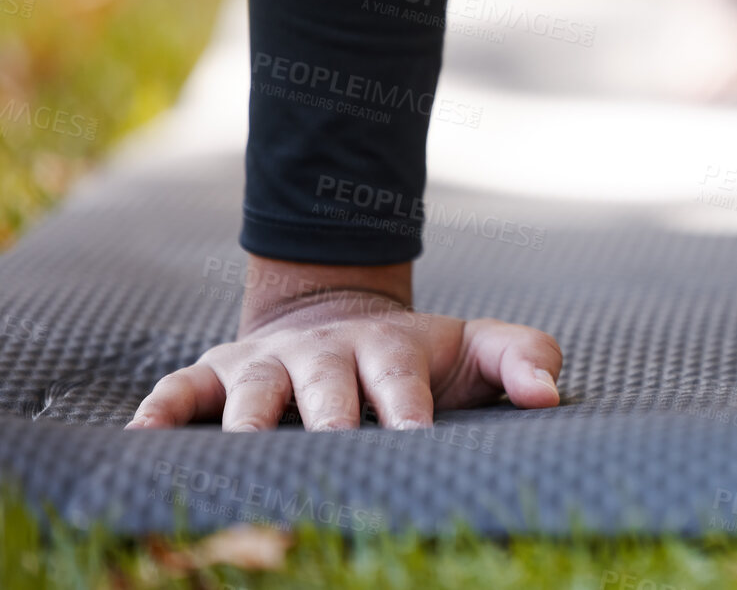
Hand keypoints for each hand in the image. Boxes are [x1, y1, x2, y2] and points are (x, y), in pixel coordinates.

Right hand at [126, 255, 563, 430]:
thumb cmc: (417, 358)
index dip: (405, 409)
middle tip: (330, 457)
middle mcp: (324, 355)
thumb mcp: (475, 349)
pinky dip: (161, 412)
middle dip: (327, 421)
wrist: (337, 318)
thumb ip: (523, 358)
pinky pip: (182, 390)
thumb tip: (551, 396)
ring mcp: (267, 363)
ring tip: (243, 461)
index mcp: (389, 350)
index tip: (412, 441)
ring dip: (247, 425)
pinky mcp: (216, 373)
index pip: (400, 381)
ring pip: (252, 393)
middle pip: (324, 388)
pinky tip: (141, 442)